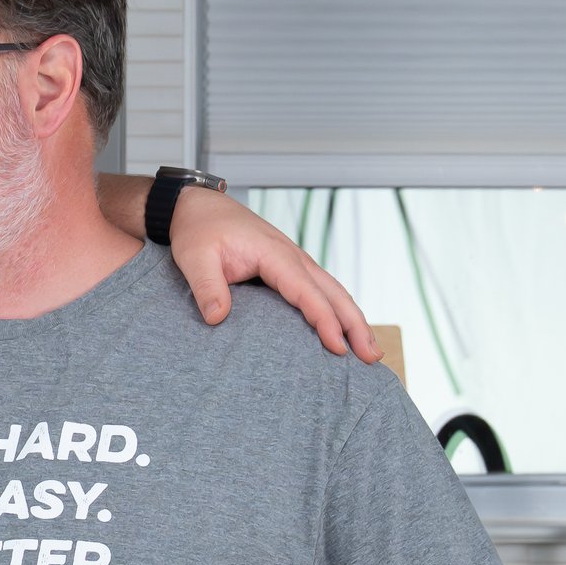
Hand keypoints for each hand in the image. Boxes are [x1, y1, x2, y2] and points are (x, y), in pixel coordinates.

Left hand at [168, 187, 378, 362]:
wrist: (197, 206)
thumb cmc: (198, 230)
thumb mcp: (194, 258)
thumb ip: (207, 287)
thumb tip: (217, 318)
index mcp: (274, 253)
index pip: (307, 291)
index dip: (324, 321)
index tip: (337, 348)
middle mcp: (292, 256)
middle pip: (334, 292)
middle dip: (355, 325)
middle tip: (372, 358)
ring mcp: (294, 260)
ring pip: (333, 291)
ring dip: (354, 320)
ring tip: (370, 351)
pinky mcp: (289, 267)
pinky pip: (321, 289)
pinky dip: (338, 310)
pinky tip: (344, 330)